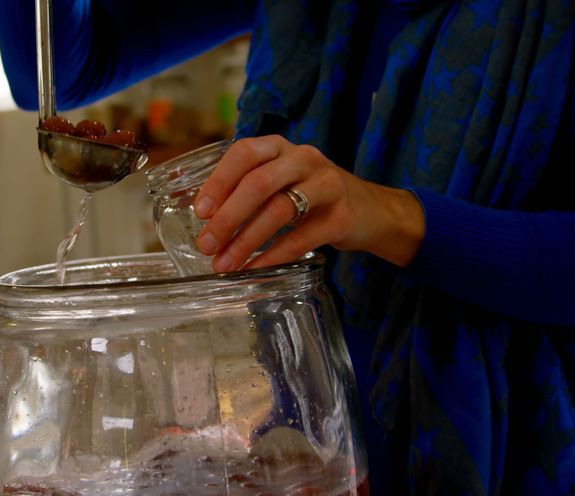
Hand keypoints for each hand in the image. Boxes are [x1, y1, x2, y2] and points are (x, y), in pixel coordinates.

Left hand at [192, 135, 426, 271]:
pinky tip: (254, 268)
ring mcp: (326, 185)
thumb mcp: (283, 180)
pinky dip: (273, 256)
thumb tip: (205, 218)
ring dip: (245, 241)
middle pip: (258, 183)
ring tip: (225, 264)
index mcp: (281, 147)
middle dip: (227, 217)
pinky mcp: (341, 216)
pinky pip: (300, 238)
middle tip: (206, 245)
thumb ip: (250, 188)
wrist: (373, 210)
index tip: (201, 211)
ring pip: (279, 210)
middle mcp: (304, 159)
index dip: (219, 181)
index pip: (244, 153)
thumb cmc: (314, 196)